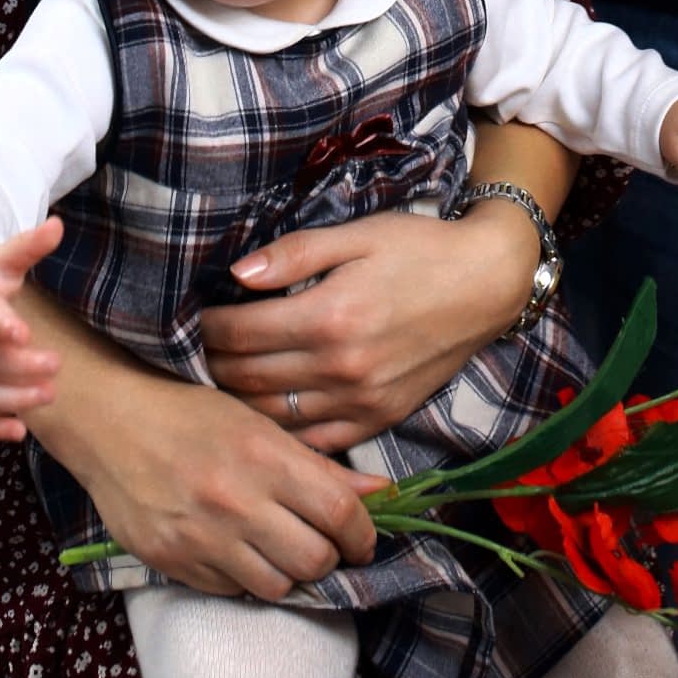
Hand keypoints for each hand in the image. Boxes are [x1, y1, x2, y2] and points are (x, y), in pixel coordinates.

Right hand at [55, 377, 382, 600]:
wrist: (109, 421)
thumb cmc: (188, 411)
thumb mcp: (256, 422)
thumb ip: (316, 465)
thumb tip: (375, 494)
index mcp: (263, 455)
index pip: (338, 512)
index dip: (362, 534)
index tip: (363, 539)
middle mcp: (235, 500)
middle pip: (314, 558)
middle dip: (328, 556)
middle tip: (322, 543)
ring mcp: (202, 537)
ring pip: (277, 585)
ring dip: (288, 572)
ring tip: (280, 548)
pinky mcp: (174, 562)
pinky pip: (231, 591)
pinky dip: (245, 577)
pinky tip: (238, 550)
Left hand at [201, 204, 539, 452]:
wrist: (486, 284)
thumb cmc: (418, 249)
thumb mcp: (356, 235)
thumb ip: (294, 254)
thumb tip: (236, 272)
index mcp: (329, 316)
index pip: (241, 334)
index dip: (207, 327)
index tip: (191, 318)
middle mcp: (341, 368)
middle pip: (249, 379)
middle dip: (212, 365)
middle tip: (193, 351)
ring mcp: (360, 401)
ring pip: (274, 417)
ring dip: (237, 402)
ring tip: (218, 382)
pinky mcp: (378, 419)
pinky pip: (314, 442)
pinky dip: (281, 434)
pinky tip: (262, 416)